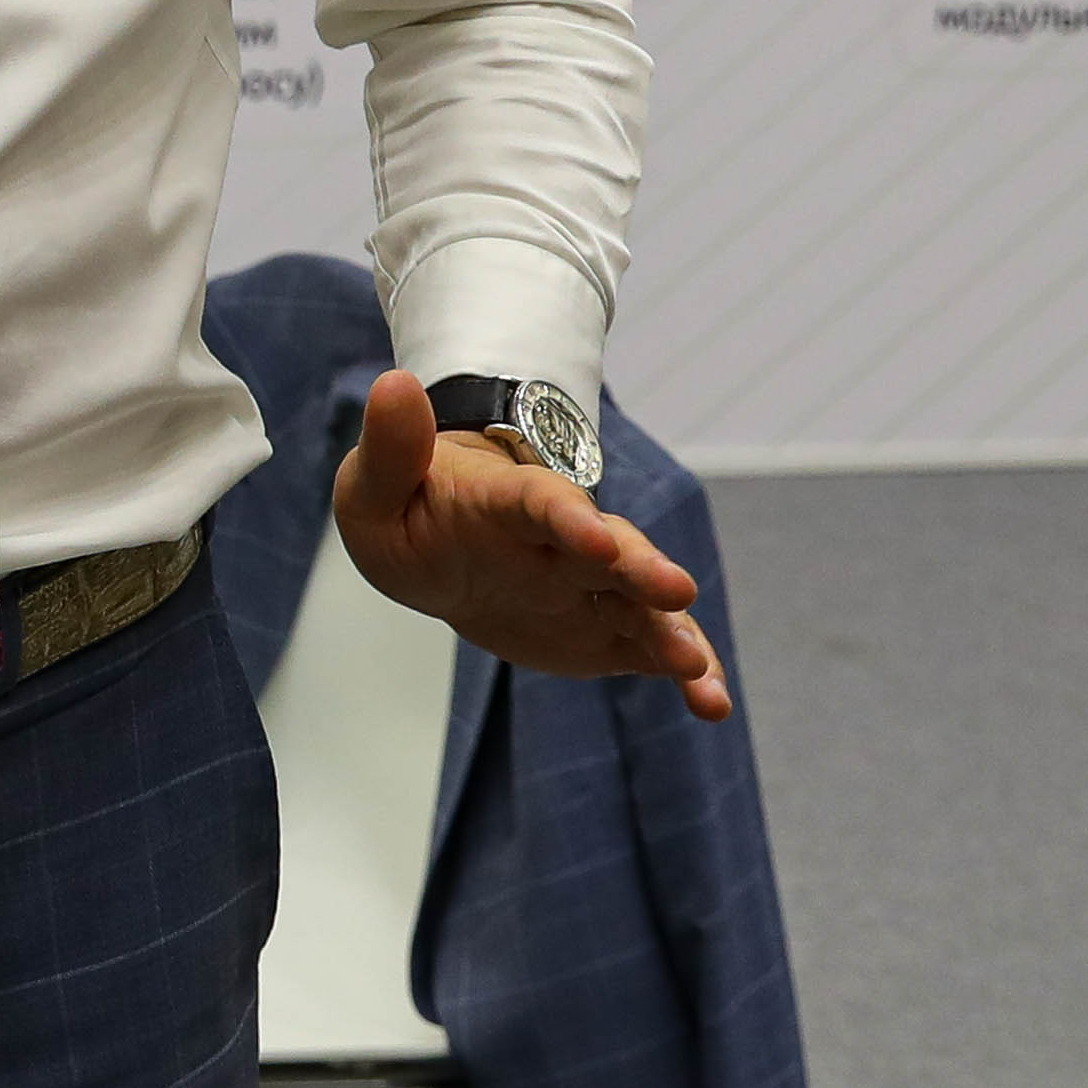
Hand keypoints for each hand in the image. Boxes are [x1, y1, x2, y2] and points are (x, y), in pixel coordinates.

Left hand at [325, 368, 728, 719]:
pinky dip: (682, 671)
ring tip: (699, 670)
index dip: (567, 516)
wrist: (443, 547)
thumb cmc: (410, 506)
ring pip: (640, 603)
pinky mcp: (603, 627)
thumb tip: (393, 384)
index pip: (540, 501)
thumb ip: (390, 447)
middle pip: (611, 546)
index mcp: (506, 499)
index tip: (594, 538)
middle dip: (641, 568)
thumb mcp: (376, 483)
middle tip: (677, 591)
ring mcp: (589, 583)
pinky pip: (648, 648)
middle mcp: (563, 538)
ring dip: (671, 630)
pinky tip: (712, 703)